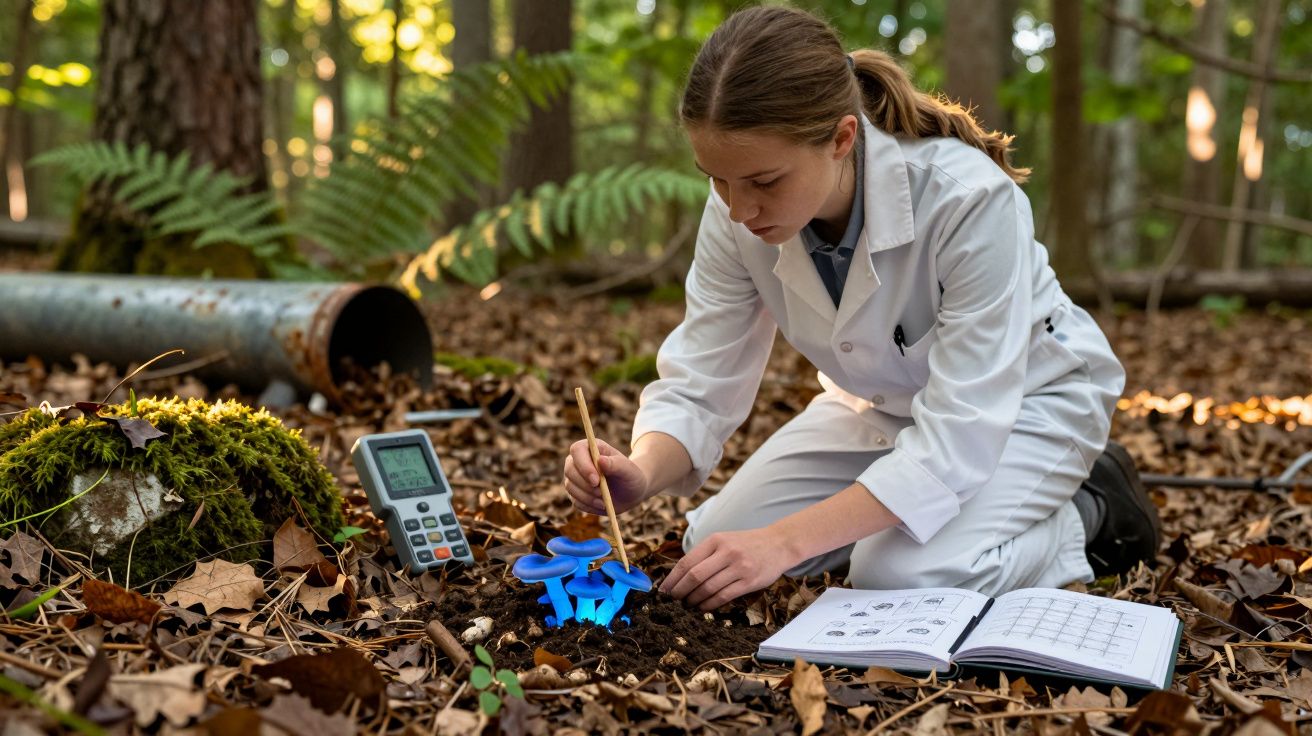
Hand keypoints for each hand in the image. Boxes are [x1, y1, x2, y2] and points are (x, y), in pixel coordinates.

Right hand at [562, 439, 649, 515]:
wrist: (630, 493)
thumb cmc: (630, 476)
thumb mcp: (629, 470)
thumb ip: (616, 464)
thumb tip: (601, 460)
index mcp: (592, 447)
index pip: (577, 450)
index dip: (583, 465)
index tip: (596, 480)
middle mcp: (579, 460)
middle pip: (569, 469)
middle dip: (585, 484)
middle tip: (602, 493)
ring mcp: (575, 477)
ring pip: (570, 487)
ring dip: (587, 497)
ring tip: (604, 500)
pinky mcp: (575, 493)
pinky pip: (575, 501)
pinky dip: (588, 505)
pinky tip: (601, 504)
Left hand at [659, 527, 797, 610]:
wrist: (778, 544)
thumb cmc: (746, 544)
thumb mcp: (724, 540)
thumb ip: (704, 554)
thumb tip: (679, 576)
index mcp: (716, 540)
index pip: (687, 562)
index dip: (672, 579)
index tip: (664, 590)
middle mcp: (726, 552)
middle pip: (694, 576)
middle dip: (680, 591)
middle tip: (673, 601)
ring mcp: (739, 567)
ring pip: (708, 588)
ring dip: (693, 600)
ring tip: (687, 605)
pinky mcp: (749, 581)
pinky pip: (723, 596)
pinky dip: (709, 604)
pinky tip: (703, 607)